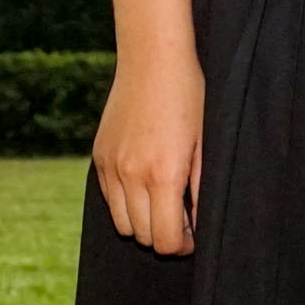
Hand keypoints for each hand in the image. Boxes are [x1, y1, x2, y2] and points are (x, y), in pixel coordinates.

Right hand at [92, 50, 204, 253]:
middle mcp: (132, 175)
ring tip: (161, 202)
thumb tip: (197, 225)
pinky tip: (144, 182)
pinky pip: (109, 198)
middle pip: (142, 236)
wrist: (152, 58)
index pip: (165, 240)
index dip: (182, 246)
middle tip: (181, 218)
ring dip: (142, 222)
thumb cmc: (189, 96)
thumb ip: (200, 190)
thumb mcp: (204, 144)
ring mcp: (112, 166)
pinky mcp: (99, 157)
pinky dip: (125, 201)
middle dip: (164, 235)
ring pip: (122, 223)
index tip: (193, 235)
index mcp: (164, 175)